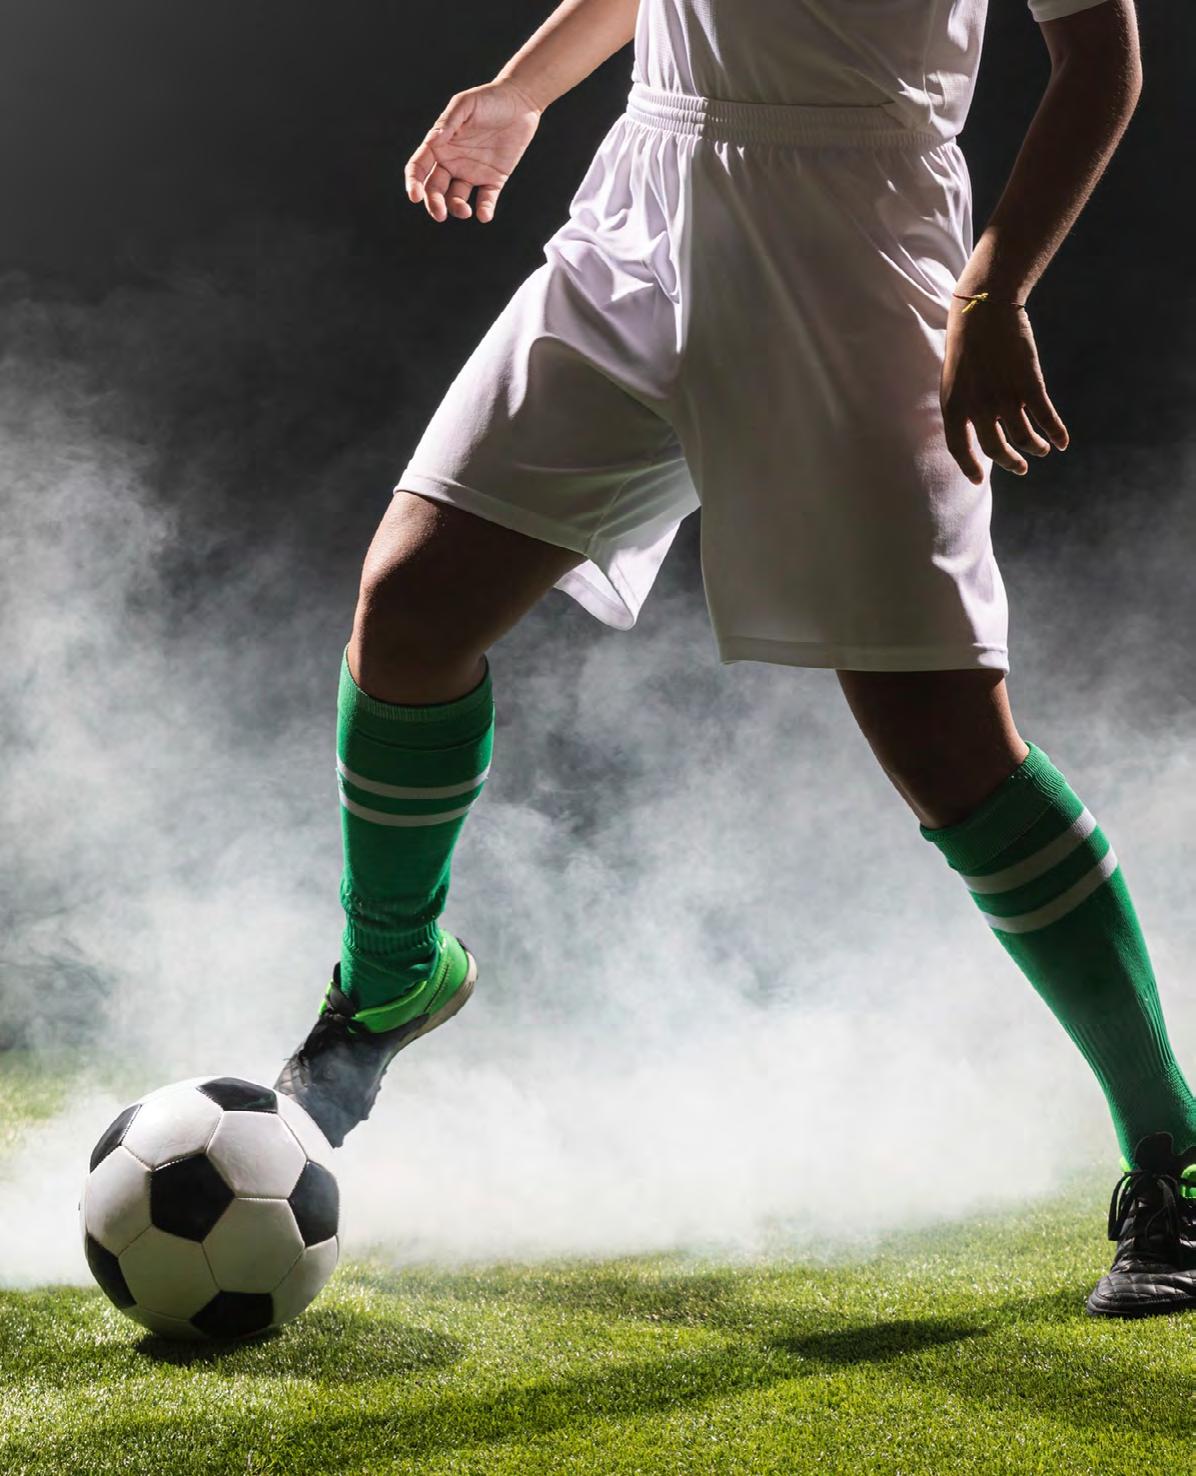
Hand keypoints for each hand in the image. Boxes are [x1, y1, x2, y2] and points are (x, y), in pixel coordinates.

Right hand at [404, 79, 541, 223]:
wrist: (520, 102)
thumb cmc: (489, 99)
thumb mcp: (465, 104)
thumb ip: (448, 123)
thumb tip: (432, 142)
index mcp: (440, 145)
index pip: (419, 167)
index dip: (414, 183)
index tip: (415, 197)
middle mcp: (452, 162)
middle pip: (435, 189)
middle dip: (434, 203)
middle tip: (440, 214)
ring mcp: (472, 173)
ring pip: (457, 198)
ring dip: (457, 208)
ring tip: (466, 211)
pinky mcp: (493, 179)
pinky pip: (486, 199)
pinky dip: (484, 210)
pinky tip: (483, 215)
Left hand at [940, 296, 1068, 483]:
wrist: (984, 309)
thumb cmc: (967, 343)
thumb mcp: (954, 378)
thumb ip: (964, 405)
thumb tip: (978, 429)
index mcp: (953, 406)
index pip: (959, 448)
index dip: (969, 467)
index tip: (979, 480)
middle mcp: (978, 408)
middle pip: (997, 448)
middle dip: (1011, 463)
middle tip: (1021, 468)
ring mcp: (1004, 397)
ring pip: (1023, 437)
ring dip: (1035, 447)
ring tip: (1042, 450)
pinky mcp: (1029, 384)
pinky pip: (1045, 418)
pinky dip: (1056, 432)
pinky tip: (1062, 441)